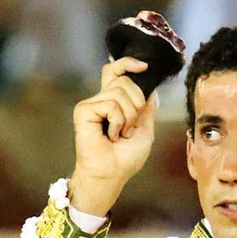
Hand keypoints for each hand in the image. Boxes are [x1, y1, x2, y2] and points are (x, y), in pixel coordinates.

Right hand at [70, 56, 156, 215]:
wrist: (112, 173)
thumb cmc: (125, 157)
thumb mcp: (145, 129)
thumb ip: (147, 108)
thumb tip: (151, 89)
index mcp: (114, 101)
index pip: (117, 71)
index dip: (128, 63)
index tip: (144, 67)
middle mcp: (101, 99)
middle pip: (124, 80)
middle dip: (137, 104)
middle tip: (130, 127)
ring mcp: (92, 104)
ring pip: (120, 93)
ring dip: (129, 117)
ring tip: (120, 134)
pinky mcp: (84, 110)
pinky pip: (111, 105)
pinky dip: (118, 122)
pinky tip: (111, 136)